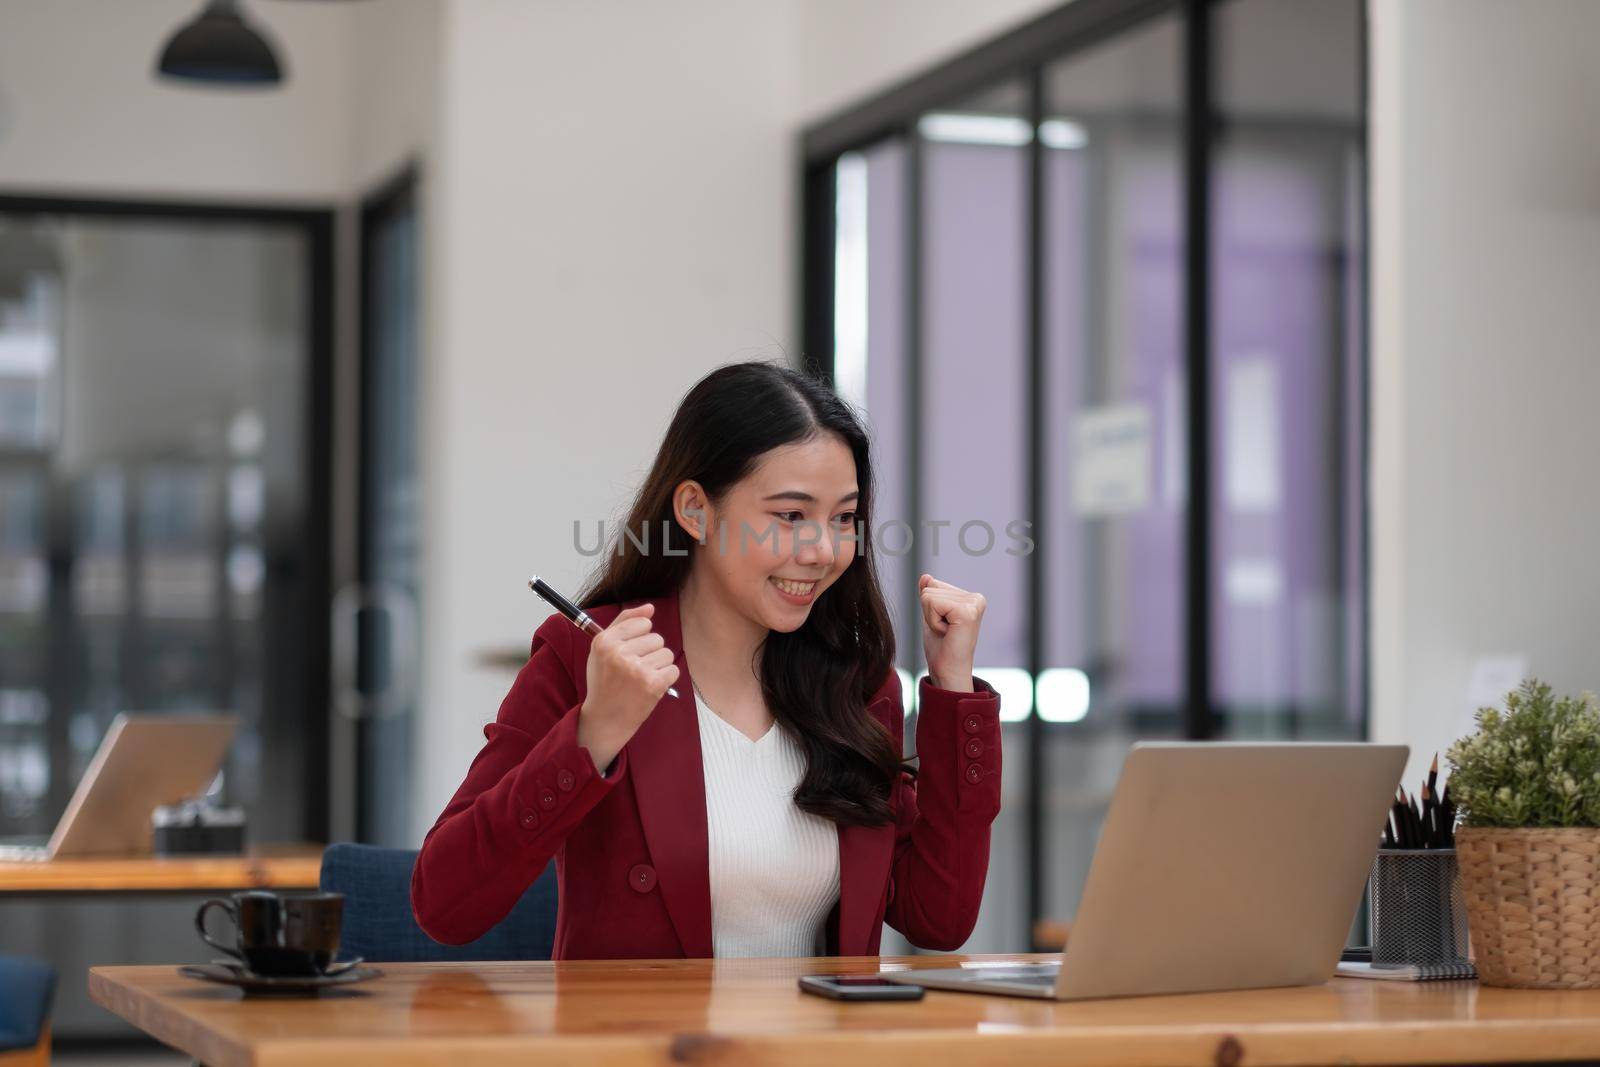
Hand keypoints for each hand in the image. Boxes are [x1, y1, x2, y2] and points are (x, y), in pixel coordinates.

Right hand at [577, 603, 678, 769]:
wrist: (606, 718)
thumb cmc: (605, 681)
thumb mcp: (604, 648)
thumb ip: (625, 622)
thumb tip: (650, 608)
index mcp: (604, 641)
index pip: (642, 623)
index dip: (640, 638)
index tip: (629, 652)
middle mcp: (618, 653)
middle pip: (656, 637)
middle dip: (650, 653)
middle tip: (633, 671)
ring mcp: (636, 669)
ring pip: (666, 653)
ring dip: (658, 666)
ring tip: (641, 679)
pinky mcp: (652, 684)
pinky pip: (673, 670)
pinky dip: (666, 679)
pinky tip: (650, 687)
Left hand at [918, 574, 983, 692]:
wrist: (948, 673)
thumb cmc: (941, 648)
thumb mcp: (932, 616)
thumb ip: (931, 595)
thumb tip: (926, 576)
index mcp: (971, 598)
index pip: (934, 585)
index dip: (930, 609)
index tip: (944, 626)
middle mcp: (976, 598)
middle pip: (930, 588)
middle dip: (930, 613)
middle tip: (945, 632)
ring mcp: (973, 604)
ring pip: (929, 595)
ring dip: (931, 619)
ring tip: (946, 633)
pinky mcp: (967, 611)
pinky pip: (931, 603)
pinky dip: (932, 621)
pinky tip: (947, 633)